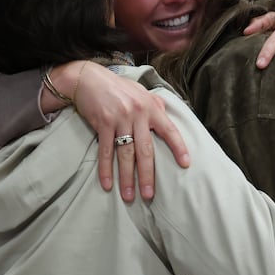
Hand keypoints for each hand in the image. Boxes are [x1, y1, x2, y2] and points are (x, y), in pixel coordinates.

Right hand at [51, 62, 190, 201]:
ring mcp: (120, 119)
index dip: (178, 147)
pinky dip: (106, 169)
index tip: (185, 165)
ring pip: (126, 154)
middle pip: (145, 150)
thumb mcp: (140, 91)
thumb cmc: (117, 87)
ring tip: (129, 196)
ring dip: (127, 178)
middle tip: (149, 195)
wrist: (88, 78)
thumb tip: (167, 115)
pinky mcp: (102, 123)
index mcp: (151, 107)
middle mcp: (138, 113)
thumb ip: (155, 104)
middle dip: (147, 175)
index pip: (170, 130)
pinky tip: (107, 184)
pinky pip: (106, 151)